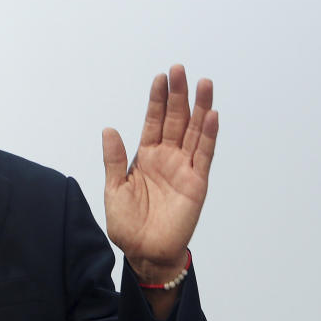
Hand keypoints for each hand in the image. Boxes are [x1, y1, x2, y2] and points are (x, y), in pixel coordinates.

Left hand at [102, 64, 218, 283]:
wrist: (143, 251)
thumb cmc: (127, 224)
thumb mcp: (114, 188)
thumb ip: (114, 160)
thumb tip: (109, 129)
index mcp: (145, 157)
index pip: (153, 121)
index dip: (157, 100)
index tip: (160, 77)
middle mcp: (166, 158)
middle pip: (175, 120)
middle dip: (177, 95)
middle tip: (180, 69)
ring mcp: (183, 168)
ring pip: (193, 132)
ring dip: (199, 108)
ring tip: (203, 84)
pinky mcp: (196, 183)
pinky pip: (203, 155)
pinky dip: (208, 136)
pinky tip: (211, 116)